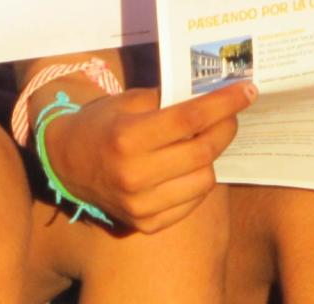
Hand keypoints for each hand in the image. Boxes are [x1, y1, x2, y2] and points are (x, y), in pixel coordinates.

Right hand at [46, 81, 255, 233]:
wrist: (66, 162)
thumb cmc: (103, 123)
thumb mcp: (130, 100)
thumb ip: (171, 99)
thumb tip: (216, 93)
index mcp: (128, 138)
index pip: (191, 119)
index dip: (225, 103)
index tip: (248, 90)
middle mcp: (134, 175)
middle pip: (203, 151)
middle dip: (226, 127)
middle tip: (232, 114)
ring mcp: (139, 205)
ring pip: (204, 180)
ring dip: (212, 157)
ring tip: (204, 141)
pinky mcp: (144, 224)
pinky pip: (191, 203)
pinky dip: (197, 182)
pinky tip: (188, 166)